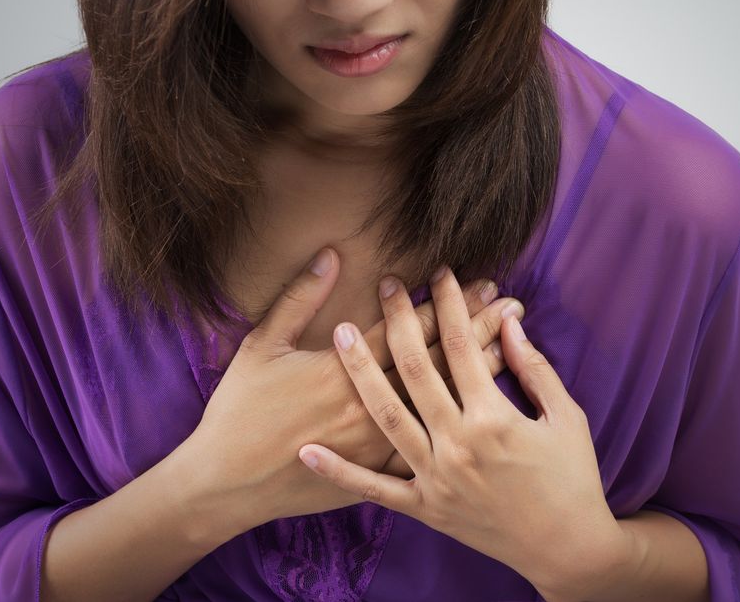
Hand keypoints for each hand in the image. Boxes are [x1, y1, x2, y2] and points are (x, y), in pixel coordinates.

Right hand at [180, 249, 524, 534]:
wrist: (226, 485)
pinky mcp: (378, 475)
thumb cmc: (239, 411)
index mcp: (344, 371)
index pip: (410, 329)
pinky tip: (487, 410)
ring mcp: (378, 445)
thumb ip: (299, 298)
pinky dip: (460, 428)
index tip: (481, 284)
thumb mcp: (261, 345)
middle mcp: (370, 406)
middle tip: (512, 305)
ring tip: (513, 345)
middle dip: (478, 330)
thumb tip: (331, 254)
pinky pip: (431, 451)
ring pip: (443, 404)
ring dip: (480, 373)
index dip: (449, 305)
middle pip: (438, 362)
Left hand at [296, 265, 627, 592]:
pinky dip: (339, 473)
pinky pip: (373, 490)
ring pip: (387, 416)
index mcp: (494, 419)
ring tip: (341, 333)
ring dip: (361, 372)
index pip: (461, 346)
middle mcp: (458, 445)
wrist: (568, 549)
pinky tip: (309, 451)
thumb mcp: (567, 417)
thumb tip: (511, 323)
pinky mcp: (425, 509)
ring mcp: (436, 478)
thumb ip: (535, 369)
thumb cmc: (574, 478)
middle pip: (416, 370)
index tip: (440, 273)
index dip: (450, 304)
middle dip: (399, 320)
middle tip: (386, 285)